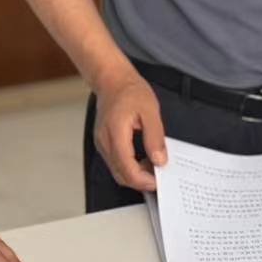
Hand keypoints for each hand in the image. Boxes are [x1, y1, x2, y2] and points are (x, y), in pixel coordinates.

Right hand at [93, 73, 166, 192]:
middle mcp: (104, 141)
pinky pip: (116, 163)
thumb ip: (155, 137)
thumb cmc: (130, 91)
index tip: (159, 180)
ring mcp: (102, 143)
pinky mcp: (104, 143)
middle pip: (121, 175)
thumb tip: (160, 160)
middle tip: (160, 176)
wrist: (112, 80)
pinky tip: (144, 159)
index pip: (127, 168)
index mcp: (115, 133)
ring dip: (135, 175)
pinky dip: (130, 167)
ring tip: (154, 166)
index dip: (144, 180)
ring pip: (117, 171)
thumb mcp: (150, 111)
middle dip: (141, 181)